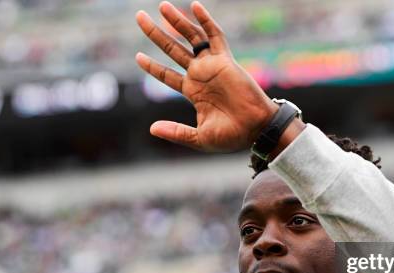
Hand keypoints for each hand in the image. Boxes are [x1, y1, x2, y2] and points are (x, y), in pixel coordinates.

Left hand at [135, 1, 277, 151]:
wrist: (255, 129)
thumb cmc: (231, 136)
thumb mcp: (199, 138)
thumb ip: (176, 132)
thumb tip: (152, 129)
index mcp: (193, 92)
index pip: (167, 75)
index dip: (152, 66)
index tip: (138, 57)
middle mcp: (201, 75)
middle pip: (173, 50)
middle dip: (156, 34)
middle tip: (139, 17)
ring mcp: (213, 66)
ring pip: (191, 38)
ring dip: (176, 22)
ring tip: (162, 6)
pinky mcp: (225, 61)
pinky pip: (215, 36)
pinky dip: (206, 21)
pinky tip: (194, 6)